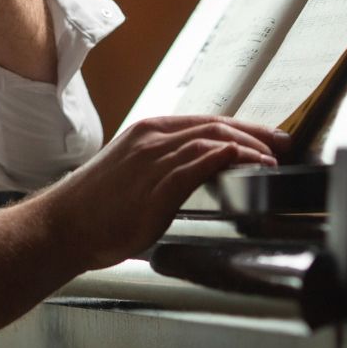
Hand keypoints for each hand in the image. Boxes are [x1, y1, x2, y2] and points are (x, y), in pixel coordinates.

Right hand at [36, 116, 288, 270]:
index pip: (206, 120)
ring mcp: (154, 160)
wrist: (62, 227)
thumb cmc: (94, 209)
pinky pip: (201, 162)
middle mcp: (152, 138)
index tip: (268, 138)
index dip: (243, 127)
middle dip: (256, 133)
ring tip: (273, 160)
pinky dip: (230, 158)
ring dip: (250, 147)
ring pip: (214, 139)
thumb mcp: (132, 174)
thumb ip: (163, 168)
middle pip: (217, 124)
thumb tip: (195, 175)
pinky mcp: (157, 185)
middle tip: (284, 146)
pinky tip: (248, 164)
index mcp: (147, 132)